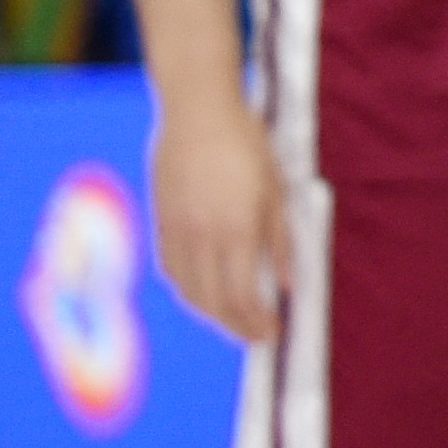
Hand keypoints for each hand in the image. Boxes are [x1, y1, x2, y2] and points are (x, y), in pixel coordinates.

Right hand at [148, 86, 287, 343]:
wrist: (196, 113)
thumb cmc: (245, 145)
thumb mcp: (275, 190)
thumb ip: (280, 241)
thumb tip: (288, 285)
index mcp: (234, 231)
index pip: (242, 297)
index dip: (257, 322)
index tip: (275, 332)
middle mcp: (200, 238)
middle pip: (213, 302)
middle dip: (235, 325)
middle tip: (257, 334)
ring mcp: (174, 232)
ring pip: (187, 290)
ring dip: (210, 313)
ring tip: (234, 319)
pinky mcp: (159, 222)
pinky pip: (170, 269)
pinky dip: (188, 289)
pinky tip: (203, 291)